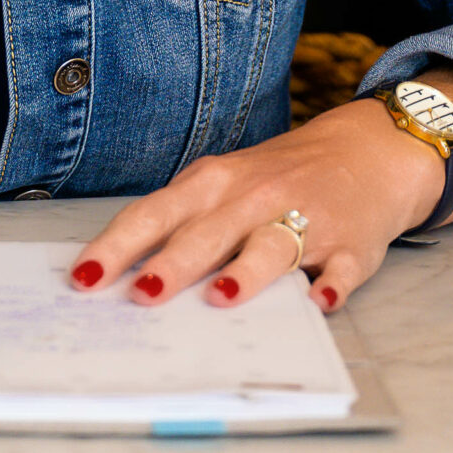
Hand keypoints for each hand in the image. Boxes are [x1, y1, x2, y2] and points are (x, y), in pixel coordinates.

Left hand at [71, 97, 445, 315]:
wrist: (367, 151)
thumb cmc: (278, 176)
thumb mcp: (225, 184)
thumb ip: (184, 224)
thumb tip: (126, 274)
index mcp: (215, 183)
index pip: (156, 214)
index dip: (118, 246)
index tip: (85, 277)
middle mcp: (255, 197)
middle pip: (208, 233)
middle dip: (173, 263)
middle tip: (142, 294)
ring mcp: (306, 218)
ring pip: (272, 246)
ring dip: (247, 271)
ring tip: (221, 297)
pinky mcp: (350, 245)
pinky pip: (340, 268)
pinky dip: (331, 284)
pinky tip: (320, 301)